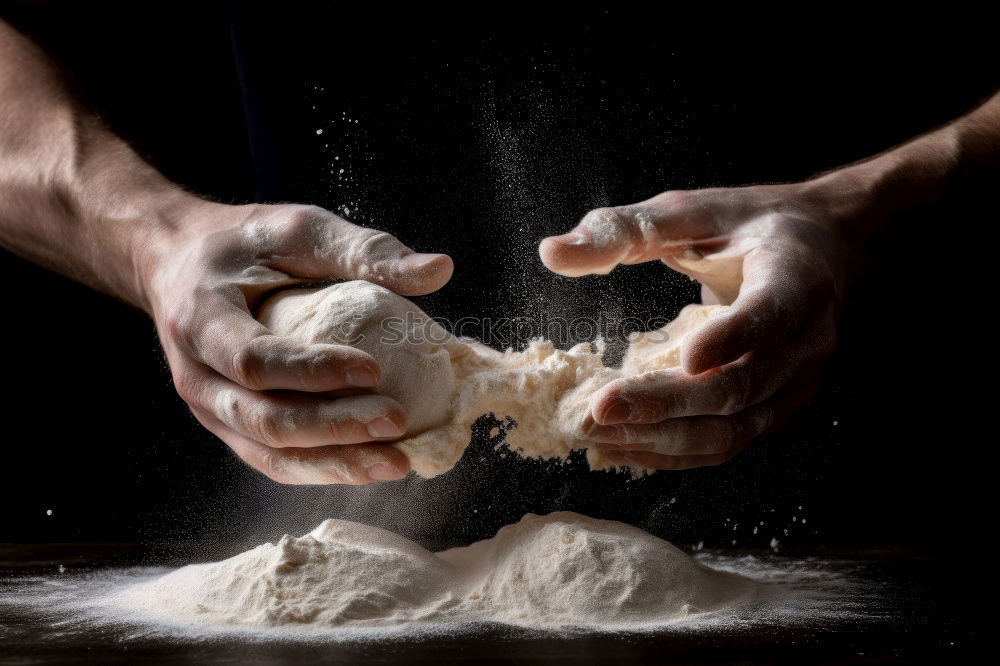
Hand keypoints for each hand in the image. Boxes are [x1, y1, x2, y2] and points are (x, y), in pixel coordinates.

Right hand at [144, 202, 452, 483]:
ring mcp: (210, 409)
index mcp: (201, 320)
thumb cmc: (244, 243)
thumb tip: (439, 270)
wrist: (177, 262)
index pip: (255, 360)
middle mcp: (197, 375)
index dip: (312, 370)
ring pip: (270, 454)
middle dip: (334, 428)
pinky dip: (324, 468)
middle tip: (396, 422)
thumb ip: (362, 249)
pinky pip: (274, 460)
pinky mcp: (230, 426)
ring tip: (397, 462)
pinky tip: (372, 464)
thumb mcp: (297, 228)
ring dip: (335, 463)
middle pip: (264, 420)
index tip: (373, 369)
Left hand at [540, 182, 849, 469]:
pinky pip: (728, 443)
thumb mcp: (689, 210)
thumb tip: (551, 253)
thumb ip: (624, 229)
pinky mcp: (777, 409)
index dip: (732, 338)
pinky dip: (676, 453)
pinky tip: (625, 448)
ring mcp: (796, 382)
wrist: (818, 248)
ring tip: (599, 435)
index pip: (770, 314)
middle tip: (599, 409)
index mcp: (797, 276)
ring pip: (733, 429)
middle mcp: (808, 338)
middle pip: (741, 386)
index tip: (686, 357)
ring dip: (663, 439)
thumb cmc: (746, 225)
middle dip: (667, 403)